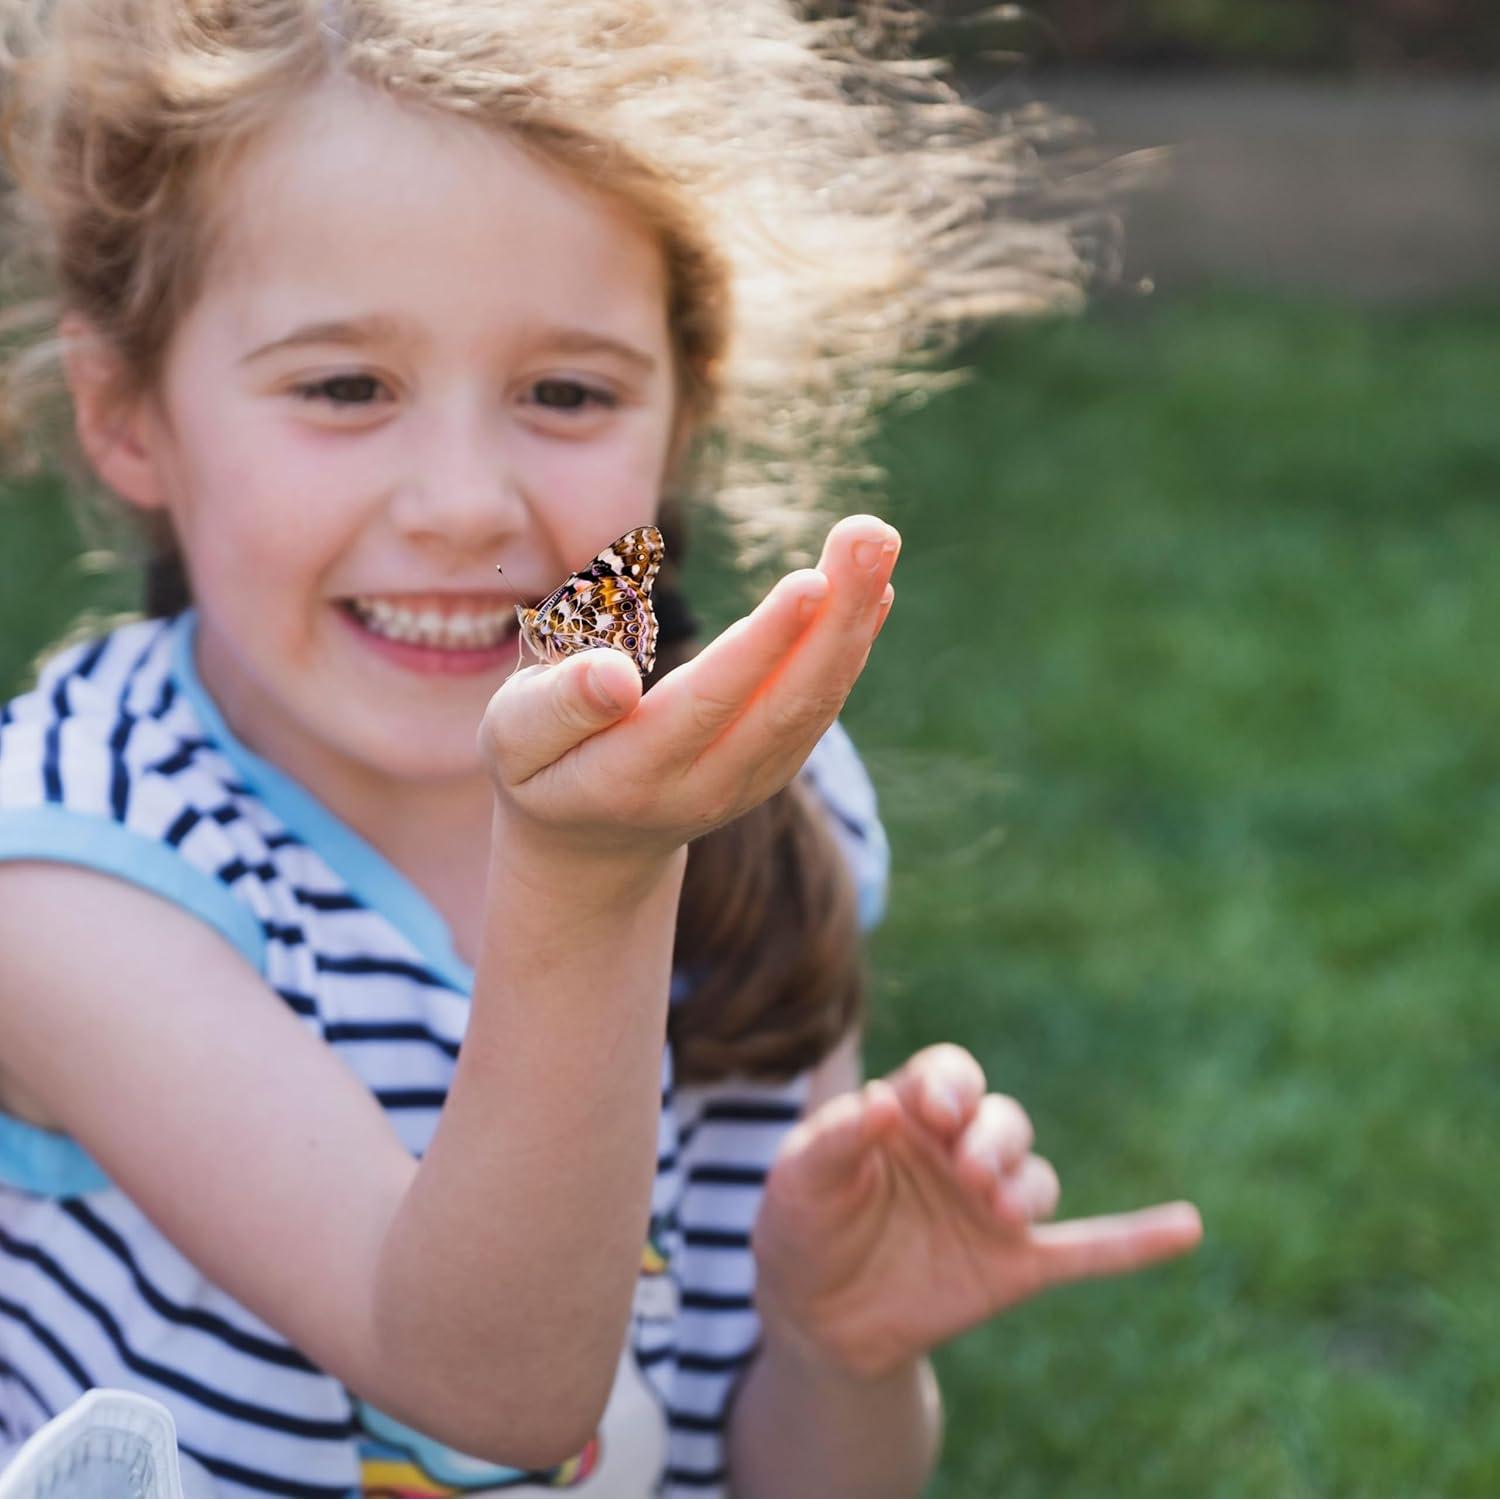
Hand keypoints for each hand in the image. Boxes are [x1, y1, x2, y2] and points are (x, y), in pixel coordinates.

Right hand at [478, 515, 897, 861]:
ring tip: (877, 540)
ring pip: (813, 702)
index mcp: (631, 775)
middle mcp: (706, 786)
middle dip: (834, 616)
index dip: (763, 645)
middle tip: (869, 535)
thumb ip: (560, 708)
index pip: (709, 703)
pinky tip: (872, 589)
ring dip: (853, 622)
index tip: (810, 581)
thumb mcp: (517, 738)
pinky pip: (819, 703)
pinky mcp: (774, 766)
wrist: (590, 844)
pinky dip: (849, 645)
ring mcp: (750, 781)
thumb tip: (614, 678)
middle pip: (784, 702)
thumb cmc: (542, 766)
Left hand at [751, 1044, 1202, 1379]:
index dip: (950, 1084)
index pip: (950, 1074)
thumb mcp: (797, 1178)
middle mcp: (958, 1151)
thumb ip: (835, 1139)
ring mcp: (989, 1209)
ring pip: (1035, 1176)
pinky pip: (1087, 1249)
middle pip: (1002, 1119)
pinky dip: (1136, 1239)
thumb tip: (882, 1102)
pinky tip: (1187, 1226)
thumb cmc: (800, 1228)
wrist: (814, 1319)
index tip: (932, 1110)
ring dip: (1023, 1184)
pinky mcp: (1013, 1266)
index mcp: (908, 1114)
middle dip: (993, 1137)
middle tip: (968, 1172)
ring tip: (995, 1207)